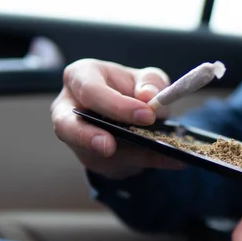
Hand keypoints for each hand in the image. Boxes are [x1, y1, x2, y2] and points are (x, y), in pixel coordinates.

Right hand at [51, 58, 183, 179]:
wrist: (134, 113)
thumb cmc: (133, 89)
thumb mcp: (147, 78)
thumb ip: (150, 82)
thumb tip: (147, 96)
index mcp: (81, 76)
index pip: (90, 90)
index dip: (115, 105)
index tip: (146, 115)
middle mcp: (69, 106)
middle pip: (68, 125)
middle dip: (88, 137)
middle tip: (110, 147)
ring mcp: (76, 136)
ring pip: (93, 152)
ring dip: (125, 157)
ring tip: (161, 157)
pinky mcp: (92, 157)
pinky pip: (116, 164)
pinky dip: (148, 162)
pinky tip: (174, 160)